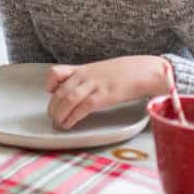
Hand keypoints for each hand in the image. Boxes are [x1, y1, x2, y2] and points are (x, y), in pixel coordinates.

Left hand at [45, 56, 169, 129]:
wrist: (144, 71)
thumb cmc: (124, 73)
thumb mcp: (100, 71)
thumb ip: (86, 79)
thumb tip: (75, 92)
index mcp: (83, 69)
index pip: (56, 72)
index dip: (49, 84)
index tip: (49, 93)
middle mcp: (85, 76)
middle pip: (60, 92)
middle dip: (53, 107)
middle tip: (52, 117)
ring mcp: (94, 85)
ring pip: (68, 100)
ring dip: (59, 114)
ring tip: (58, 123)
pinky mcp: (104, 96)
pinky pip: (83, 107)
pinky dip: (73, 117)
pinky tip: (69, 124)